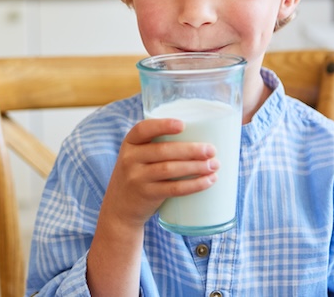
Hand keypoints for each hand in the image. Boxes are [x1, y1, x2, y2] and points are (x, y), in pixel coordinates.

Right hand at [87, 117, 219, 294]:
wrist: (119, 209)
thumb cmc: (138, 176)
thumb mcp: (136, 157)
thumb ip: (156, 146)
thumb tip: (200, 138)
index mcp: (129, 143)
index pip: (143, 129)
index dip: (163, 125)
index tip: (183, 125)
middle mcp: (129, 159)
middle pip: (162, 150)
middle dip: (190, 149)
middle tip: (211, 150)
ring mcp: (136, 178)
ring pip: (169, 169)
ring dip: (195, 167)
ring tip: (214, 166)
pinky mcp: (146, 195)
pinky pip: (173, 189)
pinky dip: (193, 185)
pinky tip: (207, 181)